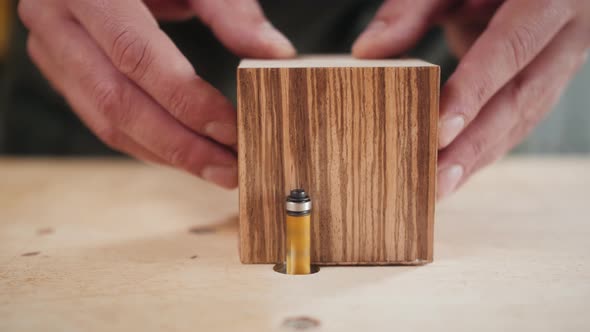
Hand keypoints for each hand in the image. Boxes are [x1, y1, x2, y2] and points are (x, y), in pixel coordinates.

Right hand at [18, 0, 295, 188]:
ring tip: (214, 169)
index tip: (232, 130)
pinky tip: (184, 154)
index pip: (138, 57)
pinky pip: (101, 119)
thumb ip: (230, 10)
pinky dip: (146, 142)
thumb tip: (276, 55)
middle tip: (230, 169)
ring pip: (106, 120)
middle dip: (180, 145)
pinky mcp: (60, 69)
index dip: (187, 100)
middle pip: (119, 102)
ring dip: (165, 154)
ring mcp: (51, 48)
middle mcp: (56, 19)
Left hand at [353, 0, 589, 198]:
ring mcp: (564, 62)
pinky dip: (487, 148)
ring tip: (440, 188)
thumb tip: (367, 51)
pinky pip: (521, 120)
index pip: (510, 48)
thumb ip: (412, 10)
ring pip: (524, 119)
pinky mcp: (550, 82)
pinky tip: (457, 171)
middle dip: (475, 144)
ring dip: (480, 157)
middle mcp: (568, 35)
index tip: (439, 129)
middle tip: (435, 180)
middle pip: (521, 99)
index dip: (475, 91)